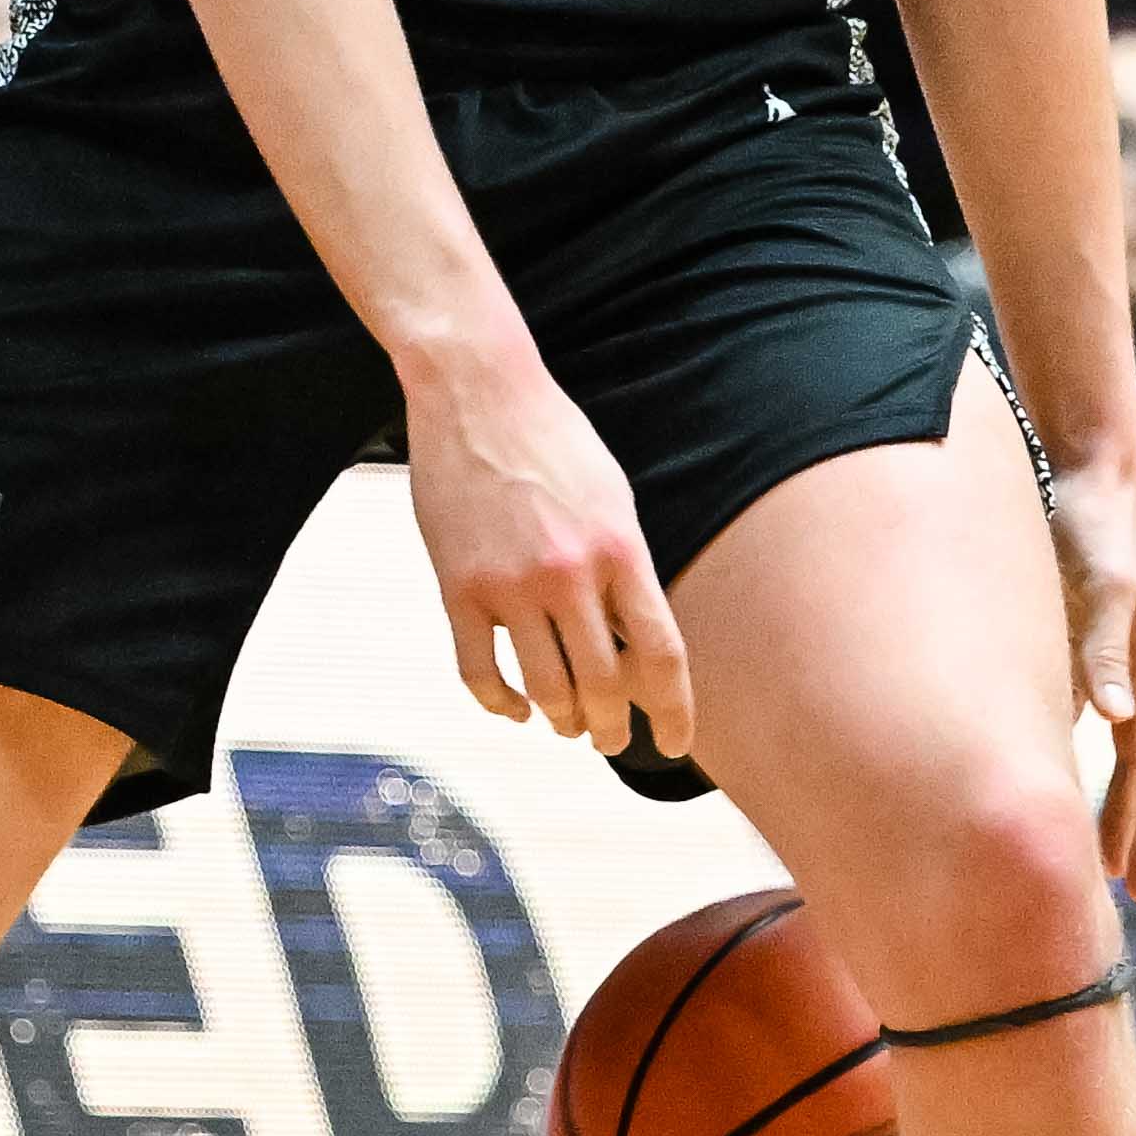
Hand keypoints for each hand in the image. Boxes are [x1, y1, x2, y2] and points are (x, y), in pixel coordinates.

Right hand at [404, 335, 684, 757]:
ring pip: (545, 688)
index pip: (659, 654)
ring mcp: (510, 585)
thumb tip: (632, 640)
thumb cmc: (553, 440)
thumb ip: (624, 569)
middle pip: (603, 684)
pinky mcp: (459, 587)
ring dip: (562, 721)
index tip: (676, 743)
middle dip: (613, 727)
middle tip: (612, 742)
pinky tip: (513, 709)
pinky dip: (500, 703)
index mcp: (620, 549)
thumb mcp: (612, 498)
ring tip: (567, 727)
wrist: (477, 392)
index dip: (674, 711)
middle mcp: (570, 574)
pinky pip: (480, 671)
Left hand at [1049, 461, 1135, 898]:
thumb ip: (1102, 653)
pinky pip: (1115, 739)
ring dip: (1128, 817)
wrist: (1088, 488)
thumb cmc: (1095, 538)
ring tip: (1108, 871)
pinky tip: (1073, 806)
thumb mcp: (1101, 591)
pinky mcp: (1106, 663)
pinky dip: (1100, 778)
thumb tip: (1116, 719)